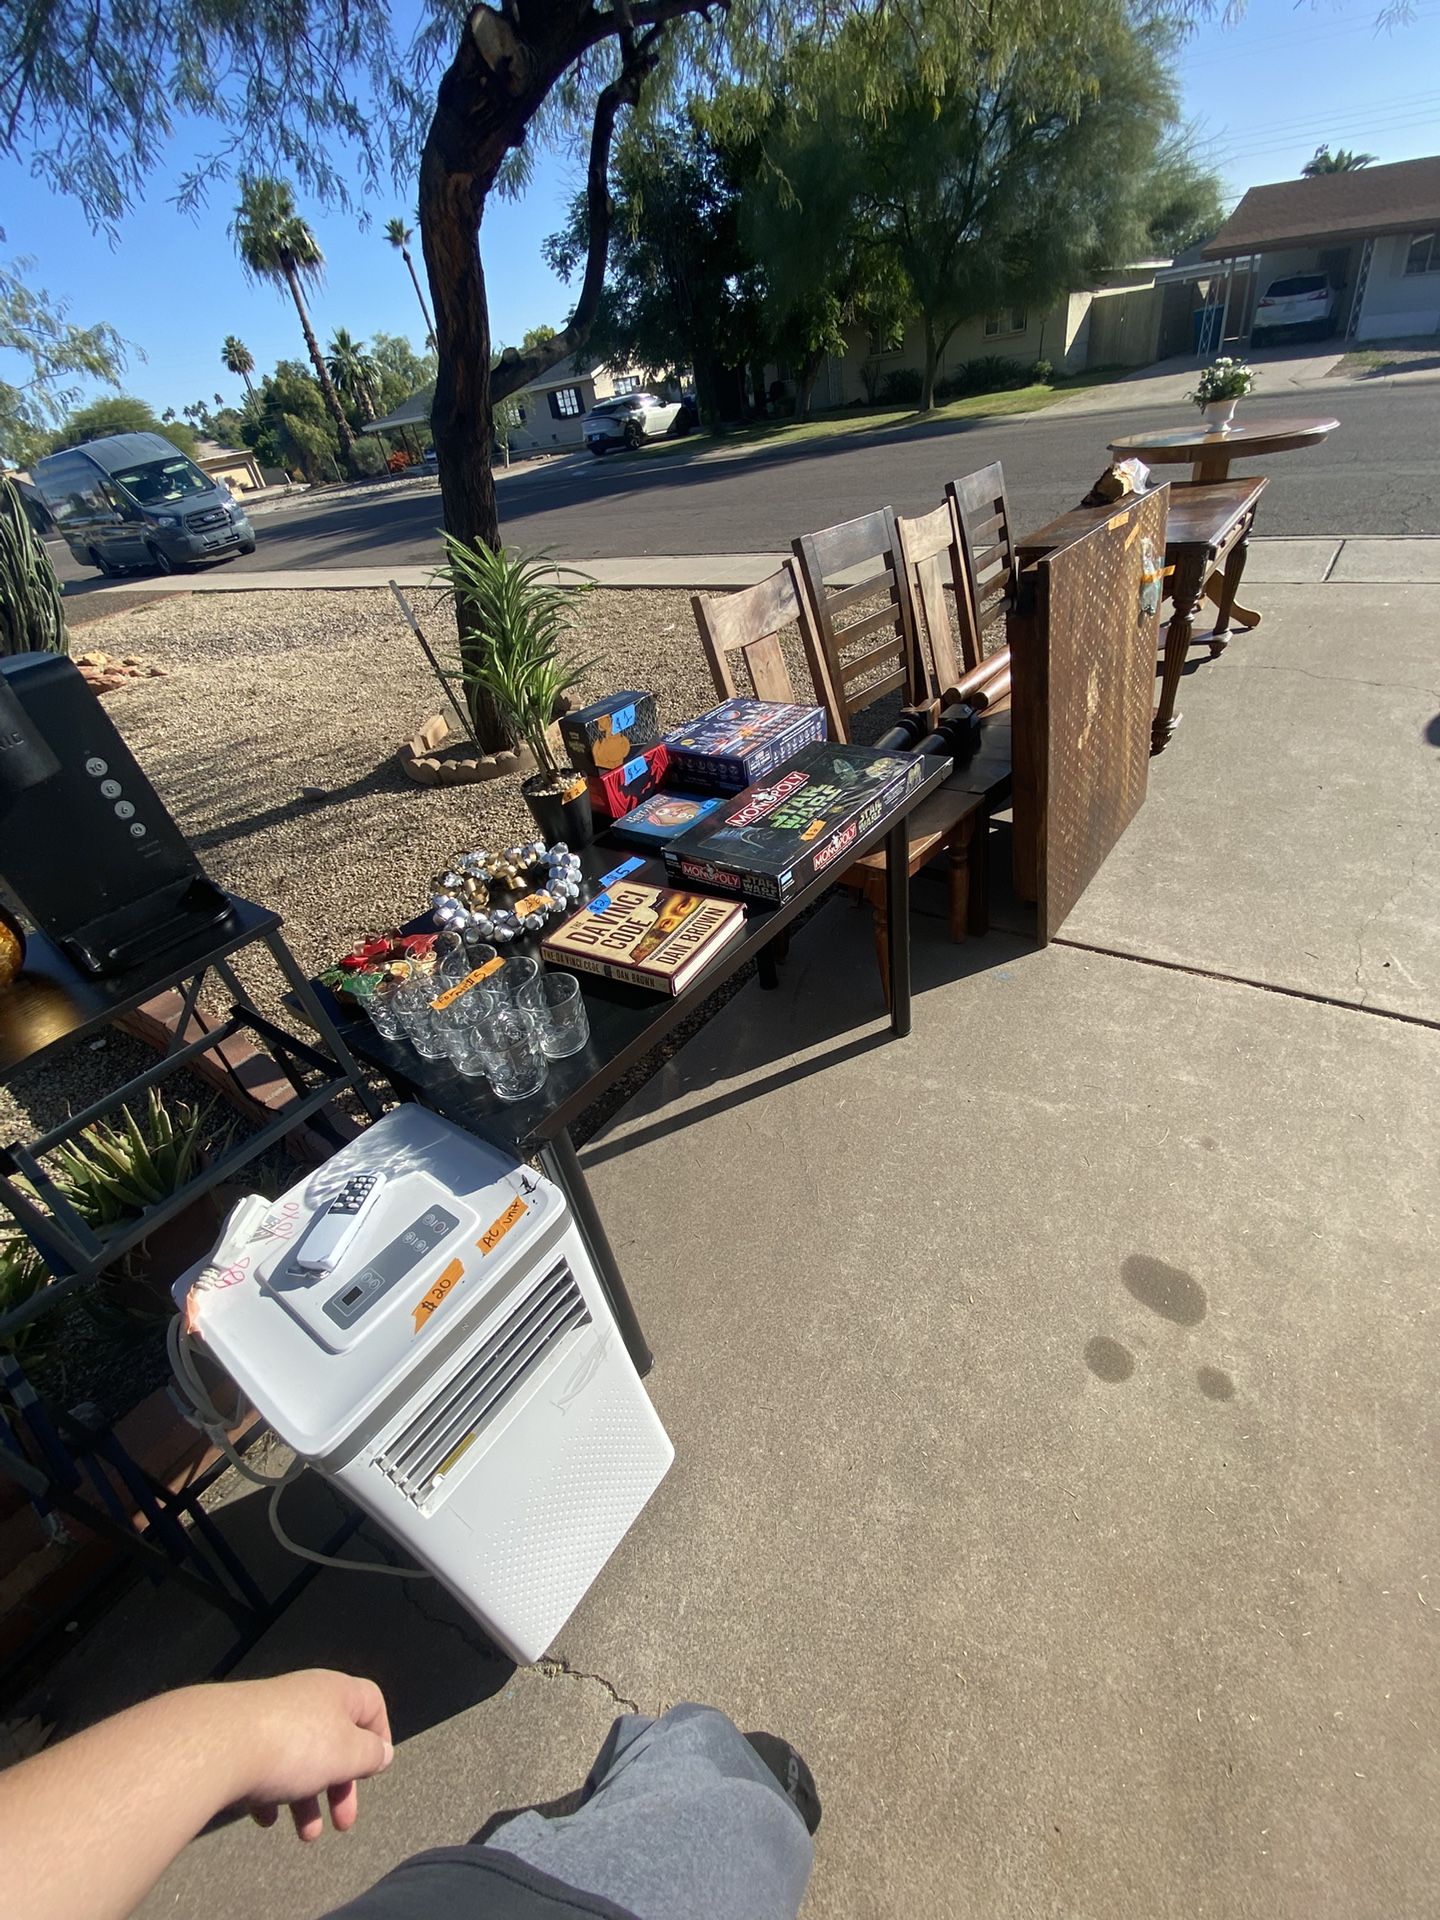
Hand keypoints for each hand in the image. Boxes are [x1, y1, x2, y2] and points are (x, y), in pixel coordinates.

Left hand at [220, 1670, 393, 1841]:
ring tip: (306, 1834)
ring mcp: (270, 1718)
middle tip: (343, 1820)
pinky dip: (271, 1794)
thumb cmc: (292, 1745)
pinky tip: (267, 1817)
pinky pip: (265, 1768)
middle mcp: (305, 1699)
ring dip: (307, 1800)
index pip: (371, 1704)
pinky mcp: (240, 1739)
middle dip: (340, 1786)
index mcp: (336, 1692)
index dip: (379, 1737)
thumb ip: (371, 1755)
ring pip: (299, 1760)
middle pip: (334, 1741)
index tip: (374, 1770)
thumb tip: (382, 1752)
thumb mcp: (347, 1754)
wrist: (219, 1745)